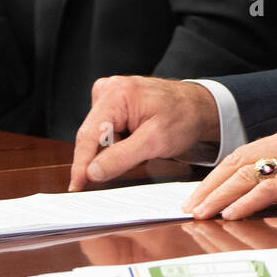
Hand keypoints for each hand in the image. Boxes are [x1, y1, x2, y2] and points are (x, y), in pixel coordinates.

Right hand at [69, 76, 220, 190]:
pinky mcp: (114, 104)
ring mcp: (110, 96)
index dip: (81, 164)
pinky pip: (107, 132)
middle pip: (92, 136)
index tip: (76, 187)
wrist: (200, 106)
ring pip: (99, 137)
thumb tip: (92, 172)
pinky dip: (119, 144)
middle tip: (133, 161)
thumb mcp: (155, 141)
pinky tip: (137, 142)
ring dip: (114, 151)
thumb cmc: (184, 116)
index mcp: (116, 93)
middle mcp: (108, 90)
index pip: (89, 135)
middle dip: (105, 157)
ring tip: (142, 146)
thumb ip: (121, 157)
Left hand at [182, 125, 276, 219]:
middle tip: (191, 204)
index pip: (245, 152)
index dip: (219, 172)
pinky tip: (232, 212)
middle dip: (210, 184)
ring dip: (220, 195)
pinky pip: (269, 189)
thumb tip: (261, 192)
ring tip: (202, 211)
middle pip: (239, 161)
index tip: (201, 190)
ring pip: (248, 174)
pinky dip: (246, 201)